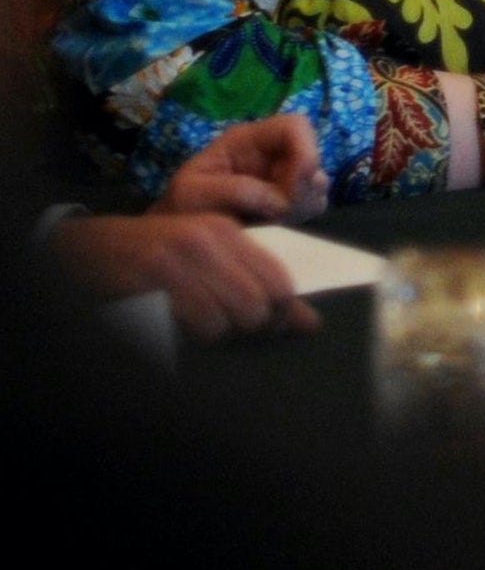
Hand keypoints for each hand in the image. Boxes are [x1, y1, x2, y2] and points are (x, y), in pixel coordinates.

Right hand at [46, 213, 318, 343]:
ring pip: (230, 320)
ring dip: (219, 334)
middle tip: (233, 331)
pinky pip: (196, 327)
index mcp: (226, 232)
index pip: (279, 280)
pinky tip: (177, 326)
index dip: (285, 313)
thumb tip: (311, 325)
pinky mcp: (151, 284)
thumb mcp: (207, 257)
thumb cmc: (157, 257)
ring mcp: (177, 262)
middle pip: (259, 305)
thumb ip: (256, 284)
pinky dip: (193, 338)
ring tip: (199, 324)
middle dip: (253, 328)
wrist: (89, 249)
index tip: (273, 325)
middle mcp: (206, 242)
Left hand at [155, 113, 327, 222]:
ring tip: (272, 222)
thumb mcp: (192, 194)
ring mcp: (282, 178)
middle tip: (279, 212)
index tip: (295, 184)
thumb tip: (281, 200)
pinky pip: (312, 205)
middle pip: (313, 157)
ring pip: (317, 184)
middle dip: (303, 186)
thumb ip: (235, 191)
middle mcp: (271, 155)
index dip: (306, 149)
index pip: (295, 126)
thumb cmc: (177, 209)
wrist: (175, 239)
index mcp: (247, 141)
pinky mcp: (289, 202)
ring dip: (302, 204)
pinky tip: (275, 226)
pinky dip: (300, 217)